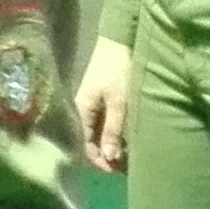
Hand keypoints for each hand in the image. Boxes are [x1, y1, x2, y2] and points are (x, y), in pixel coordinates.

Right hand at [73, 37, 134, 172]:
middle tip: (127, 165)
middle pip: (90, 141)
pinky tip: (126, 137)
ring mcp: (90, 104)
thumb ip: (113, 130)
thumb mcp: (118, 102)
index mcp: (80, 111)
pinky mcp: (100, 98)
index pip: (84, 144)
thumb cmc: (118, 69)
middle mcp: (81, 110)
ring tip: (129, 153)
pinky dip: (113, 133)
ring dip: (111, 144)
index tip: (118, 169)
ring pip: (97, 132)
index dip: (99, 160)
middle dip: (106, 155)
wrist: (120, 39)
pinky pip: (102, 123)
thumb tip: (108, 158)